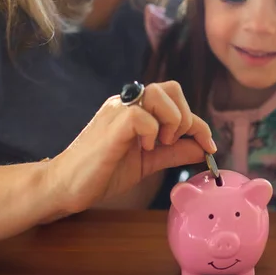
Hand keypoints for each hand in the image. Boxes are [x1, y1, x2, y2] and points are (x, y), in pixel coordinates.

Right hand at [46, 81, 215, 214]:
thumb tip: (204, 149)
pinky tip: (145, 148)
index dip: (199, 123)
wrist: (66, 186)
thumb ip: (175, 152)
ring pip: (159, 93)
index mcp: (137, 110)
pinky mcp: (111, 126)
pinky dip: (152, 131)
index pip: (177, 101)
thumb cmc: (104, 172)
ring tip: (160, 144)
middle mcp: (128, 103)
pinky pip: (141, 115)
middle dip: (186, 118)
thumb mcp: (149, 161)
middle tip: (175, 143)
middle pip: (171, 87)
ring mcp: (118, 111)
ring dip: (171, 121)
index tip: (209, 146)